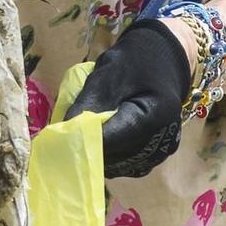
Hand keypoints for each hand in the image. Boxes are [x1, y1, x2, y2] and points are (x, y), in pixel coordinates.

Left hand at [65, 18, 193, 178]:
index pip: (114, 138)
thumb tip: (63, 131)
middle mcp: (164, 140)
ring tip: (85, 132)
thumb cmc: (135, 62)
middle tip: (68, 134)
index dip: (85, 140)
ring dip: (98, 152)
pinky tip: (100, 138)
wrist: (162, 61)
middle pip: (116, 155)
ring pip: (119, 165)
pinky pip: (126, 164)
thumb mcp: (108, 73)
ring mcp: (161, 152)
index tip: (60, 140)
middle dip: (89, 146)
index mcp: (156, 115)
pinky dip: (110, 155)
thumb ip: (88, 103)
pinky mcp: (155, 156)